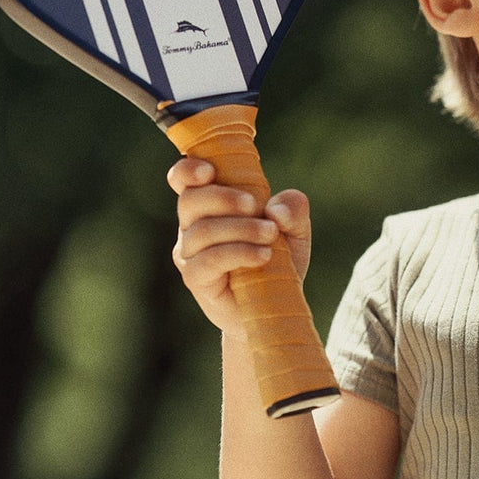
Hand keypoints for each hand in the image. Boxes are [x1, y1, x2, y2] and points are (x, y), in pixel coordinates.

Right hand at [168, 159, 312, 332]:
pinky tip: (263, 256)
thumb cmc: (280, 262)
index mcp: (209, 205)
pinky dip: (238, 253)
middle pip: (191, 200)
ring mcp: (190, 253)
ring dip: (241, 228)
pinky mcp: (195, 278)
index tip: (210, 171)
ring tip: (271, 236)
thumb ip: (294, 210)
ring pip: (203, 230)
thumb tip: (277, 209)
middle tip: (256, 207)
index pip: (183, 180)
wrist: (275, 308)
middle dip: (225, 198)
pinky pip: (208, 260)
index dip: (188, 170)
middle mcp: (192, 226)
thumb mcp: (296, 231)